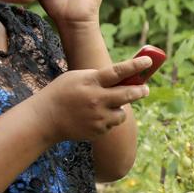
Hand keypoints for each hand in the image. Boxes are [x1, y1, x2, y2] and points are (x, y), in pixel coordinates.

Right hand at [32, 55, 152, 142]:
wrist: (45, 118)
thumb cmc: (62, 92)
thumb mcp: (77, 77)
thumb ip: (98, 76)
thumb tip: (123, 77)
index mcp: (91, 82)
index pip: (118, 72)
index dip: (135, 66)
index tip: (148, 61)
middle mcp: (96, 99)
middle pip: (128, 94)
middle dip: (140, 91)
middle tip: (145, 89)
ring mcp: (98, 117)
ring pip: (122, 113)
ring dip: (119, 108)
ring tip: (105, 106)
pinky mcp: (98, 131)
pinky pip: (112, 124)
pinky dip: (107, 119)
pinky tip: (92, 117)